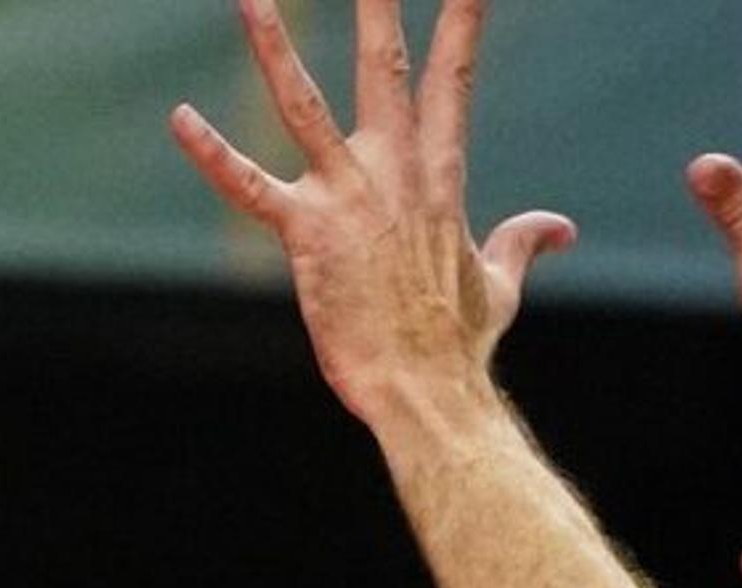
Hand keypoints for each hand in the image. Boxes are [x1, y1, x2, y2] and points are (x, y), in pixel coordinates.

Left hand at [171, 0, 574, 427]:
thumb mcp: (499, 286)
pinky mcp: (305, 234)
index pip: (451, 81)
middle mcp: (394, 173)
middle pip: (383, 67)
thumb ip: (522, 243)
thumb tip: (559, 228)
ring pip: (304, 106)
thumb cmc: (459, 347)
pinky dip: (213, 153)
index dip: (461, 20)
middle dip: (376, 6)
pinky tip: (181, 117)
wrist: (429, 394)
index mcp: (439, 178)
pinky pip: (249, 186)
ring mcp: (347, 198)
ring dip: (274, 48)